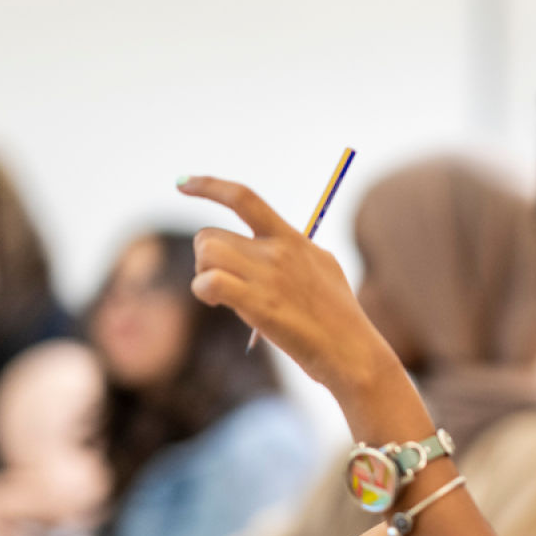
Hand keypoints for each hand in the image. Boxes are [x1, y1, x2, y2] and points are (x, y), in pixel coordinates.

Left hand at [177, 176, 400, 399]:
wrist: (353, 352)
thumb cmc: (338, 318)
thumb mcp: (324, 269)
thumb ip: (294, 252)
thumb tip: (260, 246)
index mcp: (293, 239)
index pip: (243, 198)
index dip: (209, 186)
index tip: (182, 183)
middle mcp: (279, 250)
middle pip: (210, 235)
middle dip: (205, 259)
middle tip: (222, 282)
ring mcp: (269, 276)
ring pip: (206, 254)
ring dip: (203, 275)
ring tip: (222, 296)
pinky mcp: (259, 304)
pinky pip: (208, 281)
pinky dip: (203, 290)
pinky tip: (217, 302)